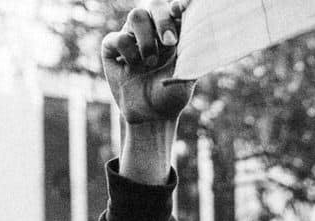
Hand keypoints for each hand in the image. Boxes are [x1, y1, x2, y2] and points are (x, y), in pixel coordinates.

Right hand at [101, 0, 194, 125]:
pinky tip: (131, 67)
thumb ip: (192, 52)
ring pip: (136, 15)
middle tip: (170, 42)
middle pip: (155, 5)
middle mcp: (152, 30)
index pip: (175, 10)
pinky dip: (128, 52)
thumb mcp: (187, 74)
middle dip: (163, 20)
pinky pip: (118, 37)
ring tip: (150, 63)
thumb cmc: (172, 95)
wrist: (151, 116)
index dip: (179, 6)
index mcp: (173, 33)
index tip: (183, 8)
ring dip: (147, 40)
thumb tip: (202, 33)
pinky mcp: (112, 47)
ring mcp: (132, 37)